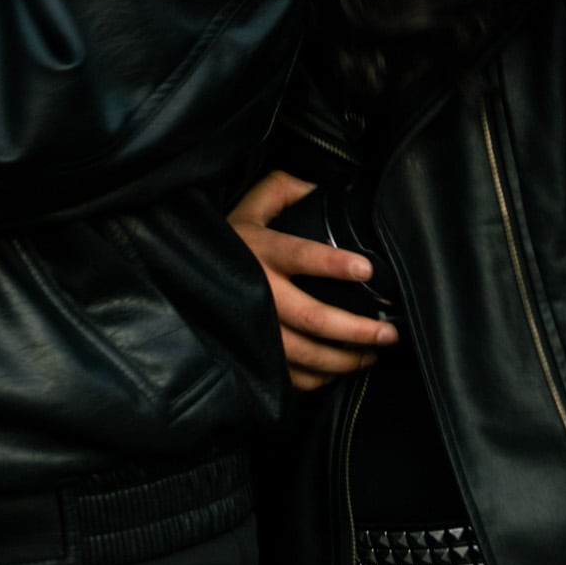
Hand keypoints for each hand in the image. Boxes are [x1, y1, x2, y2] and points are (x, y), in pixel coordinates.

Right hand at [229, 170, 396, 390]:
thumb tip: (320, 186)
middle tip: (388, 333)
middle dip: (356, 329)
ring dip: (345, 359)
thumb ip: (284, 189)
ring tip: (373, 355)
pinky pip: (288, 374)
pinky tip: (338, 370)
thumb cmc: (226, 238)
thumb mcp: (250, 205)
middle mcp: (257, 290)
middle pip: (312, 316)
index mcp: (260, 249)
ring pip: (305, 352)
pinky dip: (318, 378)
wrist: (177, 273)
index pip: (300, 255)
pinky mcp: (249, 352)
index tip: (366, 270)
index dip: (333, 265)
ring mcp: (252, 327)